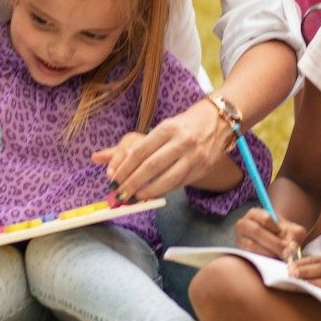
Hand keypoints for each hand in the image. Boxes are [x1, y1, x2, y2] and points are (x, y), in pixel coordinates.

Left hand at [99, 101, 229, 202]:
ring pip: (167, 180)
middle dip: (132, 184)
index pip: (140, 151)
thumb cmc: (186, 124)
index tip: (113, 181)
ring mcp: (194, 156)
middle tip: (119, 195)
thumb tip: (100, 158)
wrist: (220, 121)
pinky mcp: (203, 168)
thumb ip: (137, 145)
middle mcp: (181, 142)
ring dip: (147, 192)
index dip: (124, 169)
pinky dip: (164, 191)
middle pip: (151, 167)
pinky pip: (179, 184)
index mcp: (168, 128)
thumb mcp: (164, 127)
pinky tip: (152, 195)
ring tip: (134, 199)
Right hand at [234, 209, 306, 259]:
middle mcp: (243, 224)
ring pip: (252, 246)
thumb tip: (292, 246)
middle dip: (275, 243)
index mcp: (254, 213)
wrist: (275, 244)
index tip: (285, 236)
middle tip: (287, 253)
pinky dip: (264, 261)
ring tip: (281, 258)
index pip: (265, 218)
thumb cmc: (283, 235)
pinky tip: (274, 262)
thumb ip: (295, 234)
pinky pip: (250, 257)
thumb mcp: (292, 230)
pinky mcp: (241, 254)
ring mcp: (239, 240)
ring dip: (269, 253)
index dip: (277, 229)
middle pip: (257, 231)